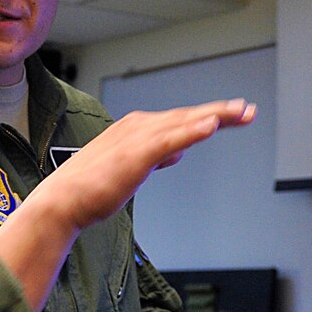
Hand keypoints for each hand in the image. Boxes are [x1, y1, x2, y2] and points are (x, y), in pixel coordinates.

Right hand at [33, 99, 255, 230]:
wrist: (62, 202)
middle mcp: (138, 126)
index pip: (181, 119)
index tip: (233, 116)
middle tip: (248, 110)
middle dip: (221, 112)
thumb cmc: (90, 190)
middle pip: (188, 116)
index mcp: (135, 128)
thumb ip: (155, 157)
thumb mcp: (131, 168)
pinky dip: (191, 131)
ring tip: (240, 112)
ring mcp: (137, 139)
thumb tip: (177, 153)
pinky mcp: (136, 155)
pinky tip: (211, 126)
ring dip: (215, 116)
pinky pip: (171, 140)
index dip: (210, 116)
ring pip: (184, 122)